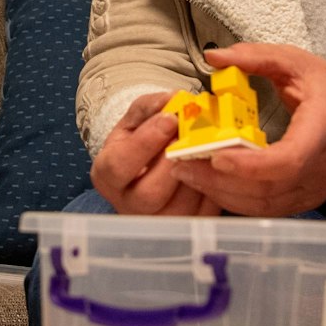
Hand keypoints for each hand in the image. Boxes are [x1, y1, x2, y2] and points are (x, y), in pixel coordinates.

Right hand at [91, 91, 221, 215]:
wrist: (151, 167)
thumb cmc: (141, 142)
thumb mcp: (136, 119)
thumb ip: (151, 106)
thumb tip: (173, 99)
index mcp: (108, 175)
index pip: (119, 165)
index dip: (145, 143)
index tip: (170, 119)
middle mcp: (128, 204)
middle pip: (150, 194)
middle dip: (174, 161)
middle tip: (193, 135)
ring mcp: (158, 221)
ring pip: (182, 206)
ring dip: (199, 172)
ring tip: (209, 145)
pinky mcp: (186, 226)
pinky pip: (204, 212)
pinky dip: (215, 187)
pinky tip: (217, 164)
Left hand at [168, 44, 325, 216]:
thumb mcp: (296, 61)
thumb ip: (255, 56)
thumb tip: (212, 57)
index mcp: (321, 129)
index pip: (288, 160)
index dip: (250, 165)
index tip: (216, 156)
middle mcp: (320, 167)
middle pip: (268, 190)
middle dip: (220, 181)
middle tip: (182, 165)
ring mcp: (315, 188)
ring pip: (265, 206)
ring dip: (224, 194)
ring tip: (190, 175)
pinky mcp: (306, 198)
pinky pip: (269, 210)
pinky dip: (238, 201)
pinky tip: (213, 186)